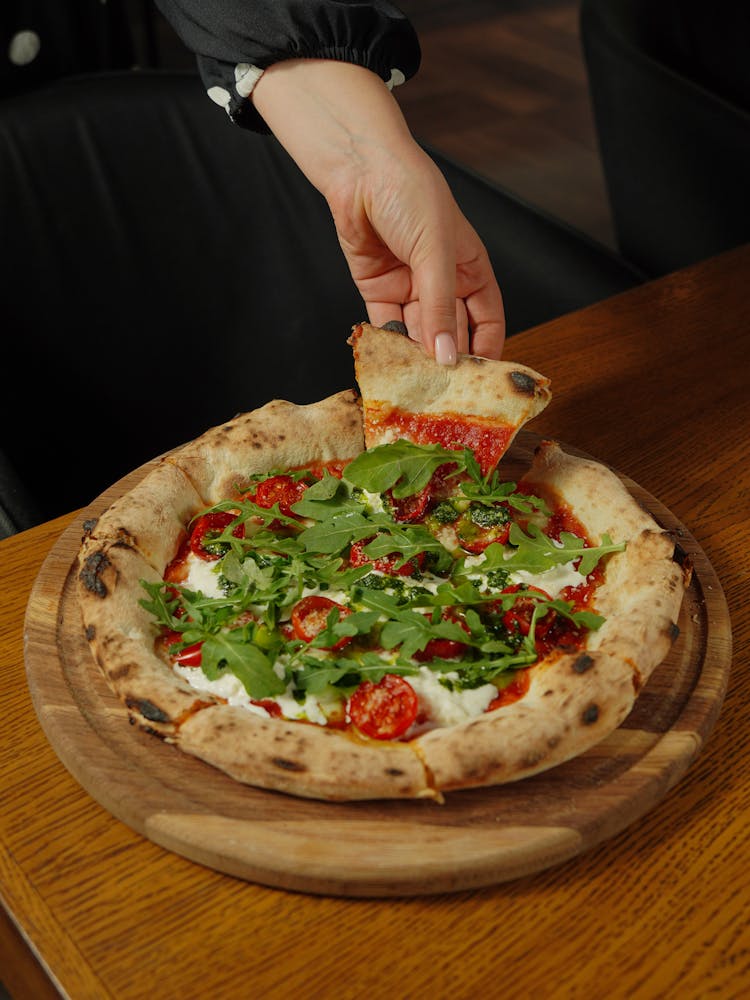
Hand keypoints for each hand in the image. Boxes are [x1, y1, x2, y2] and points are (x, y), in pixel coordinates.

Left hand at [252, 60, 504, 361]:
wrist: (359, 170)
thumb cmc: (411, 194)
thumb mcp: (435, 252)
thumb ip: (440, 307)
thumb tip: (447, 356)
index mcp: (470, 270)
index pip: (488, 321)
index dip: (487, 351)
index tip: (482, 382)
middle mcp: (443, 284)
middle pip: (451, 333)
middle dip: (448, 361)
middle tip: (444, 395)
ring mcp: (410, 289)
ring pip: (418, 335)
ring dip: (417, 359)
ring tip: (416, 386)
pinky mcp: (378, 292)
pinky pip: (387, 327)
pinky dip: (389, 345)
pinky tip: (391, 364)